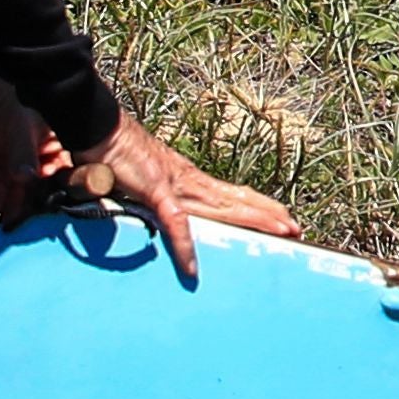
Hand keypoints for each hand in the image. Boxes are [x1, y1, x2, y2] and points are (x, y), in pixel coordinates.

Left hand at [0, 57, 59, 223]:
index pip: (64, 174)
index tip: (56, 204)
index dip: (62, 190)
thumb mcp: (21, 124)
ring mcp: (14, 169)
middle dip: (34, 205)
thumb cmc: (4, 98)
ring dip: (13, 208)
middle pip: (41, 190)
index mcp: (55, 147)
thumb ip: (24, 152)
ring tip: (8, 219)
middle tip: (29, 218)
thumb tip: (26, 178)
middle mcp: (37, 162)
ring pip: (18, 196)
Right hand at [68, 113, 293, 278]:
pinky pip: (175, 224)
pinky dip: (184, 247)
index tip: (282, 219)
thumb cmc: (118, 154)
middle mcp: (191, 183)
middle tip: (298, 231)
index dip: (259, 207)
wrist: (100, 128)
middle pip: (238, 202)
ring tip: (283, 232)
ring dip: (254, 221)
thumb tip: (167, 214)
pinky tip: (192, 269)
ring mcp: (176, 186)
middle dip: (270, 216)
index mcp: (190, 182)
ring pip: (224, 208)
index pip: (233, 196)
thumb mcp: (146, 183)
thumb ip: (158, 201)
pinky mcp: (156, 192)